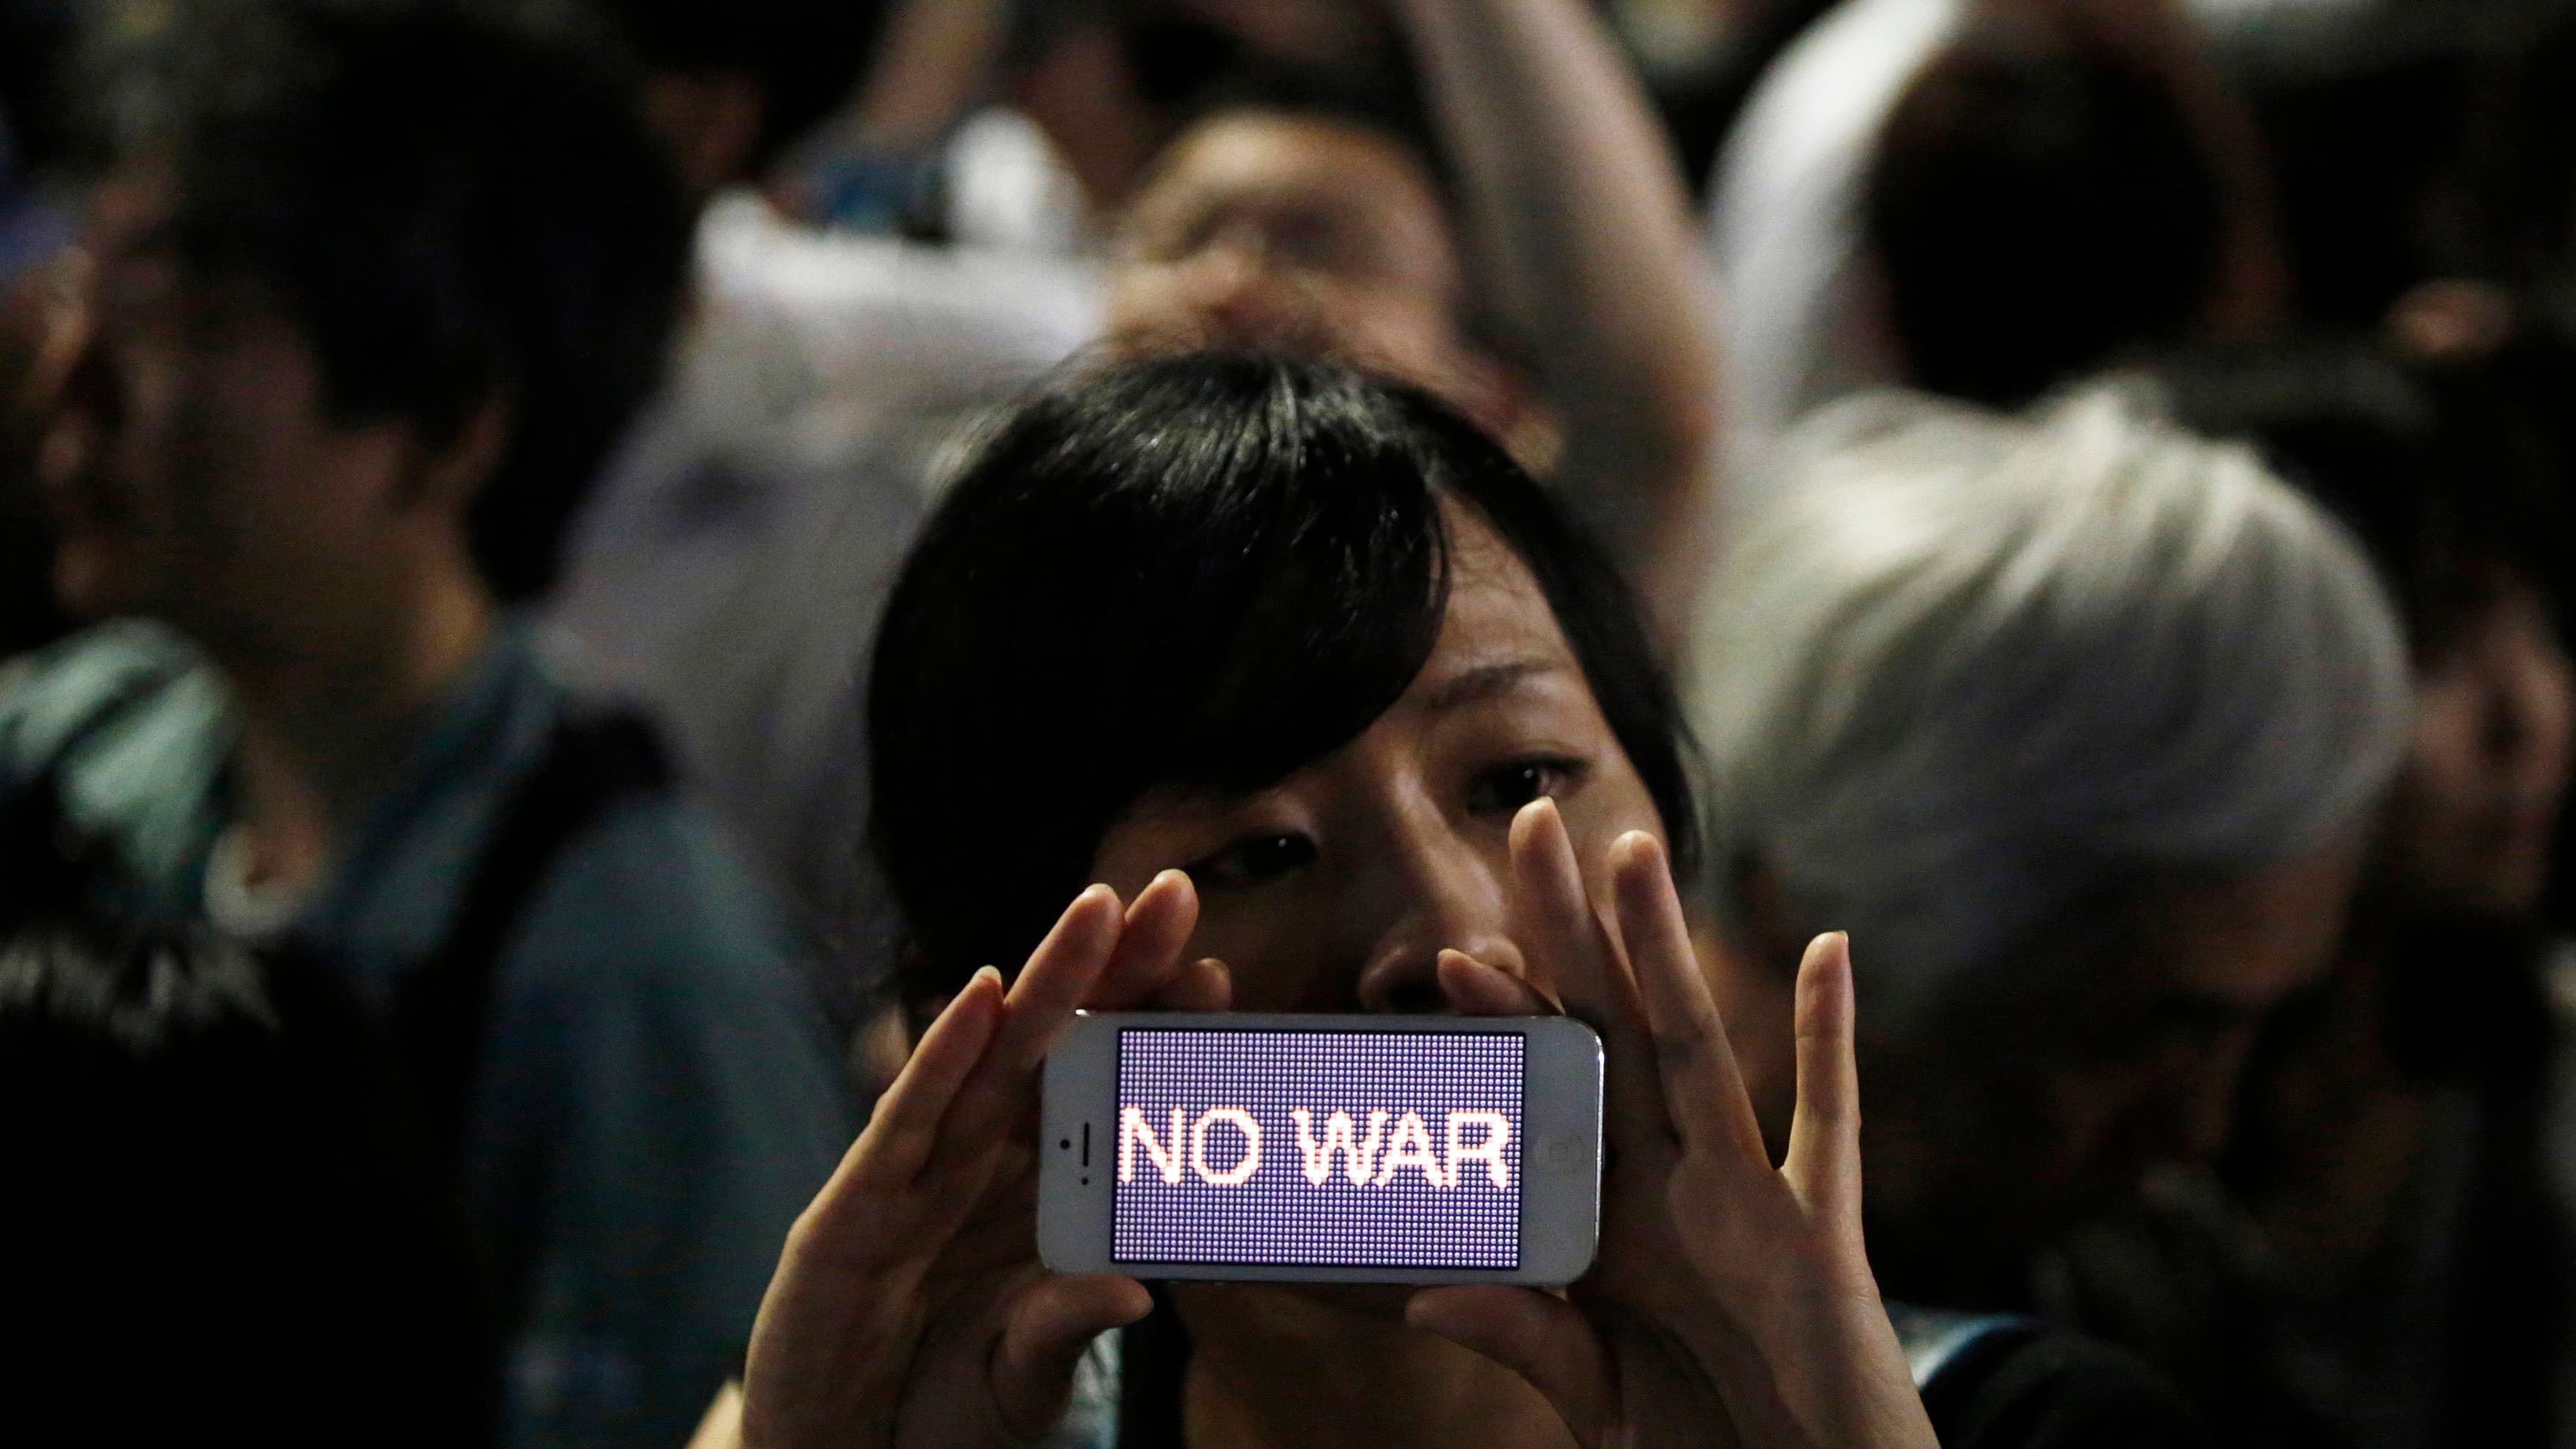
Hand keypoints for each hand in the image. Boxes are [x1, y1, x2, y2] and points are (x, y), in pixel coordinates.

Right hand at [738, 872, 1225, 1448]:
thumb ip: (1069, 1322)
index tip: (1219, 972)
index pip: (1102, 1094)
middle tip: (1177, 890)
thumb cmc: (934, 1411)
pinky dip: (939, 1059)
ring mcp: (912, 1179)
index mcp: (1031, 1196)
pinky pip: (905, 1124)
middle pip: (1058, 1048)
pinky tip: (981, 999)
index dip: (1155, 1032)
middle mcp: (976, 1167)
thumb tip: (1143, 1290)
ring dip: (1044, 983)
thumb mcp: (1021, 1374)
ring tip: (1097, 910)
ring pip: (990, 1062)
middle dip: (1115, 969)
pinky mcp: (850, 1210)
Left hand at [1409, 798, 1936, 1448]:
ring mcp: (1750, 1205)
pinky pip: (1827, 1128)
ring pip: (1697, 1051)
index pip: (1550, 1099)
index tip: (1455, 952)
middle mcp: (1674, 1192)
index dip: (1508, 1023)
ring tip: (1634, 849)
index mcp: (1613, 1226)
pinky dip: (1829, 1042)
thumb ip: (1531, 1336)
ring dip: (1663, 950)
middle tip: (1527, 823)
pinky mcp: (1824, 1243)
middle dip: (1569, 933)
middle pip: (1610, 1035)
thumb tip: (1427, 1293)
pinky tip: (1828, 949)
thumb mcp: (1600, 1397)